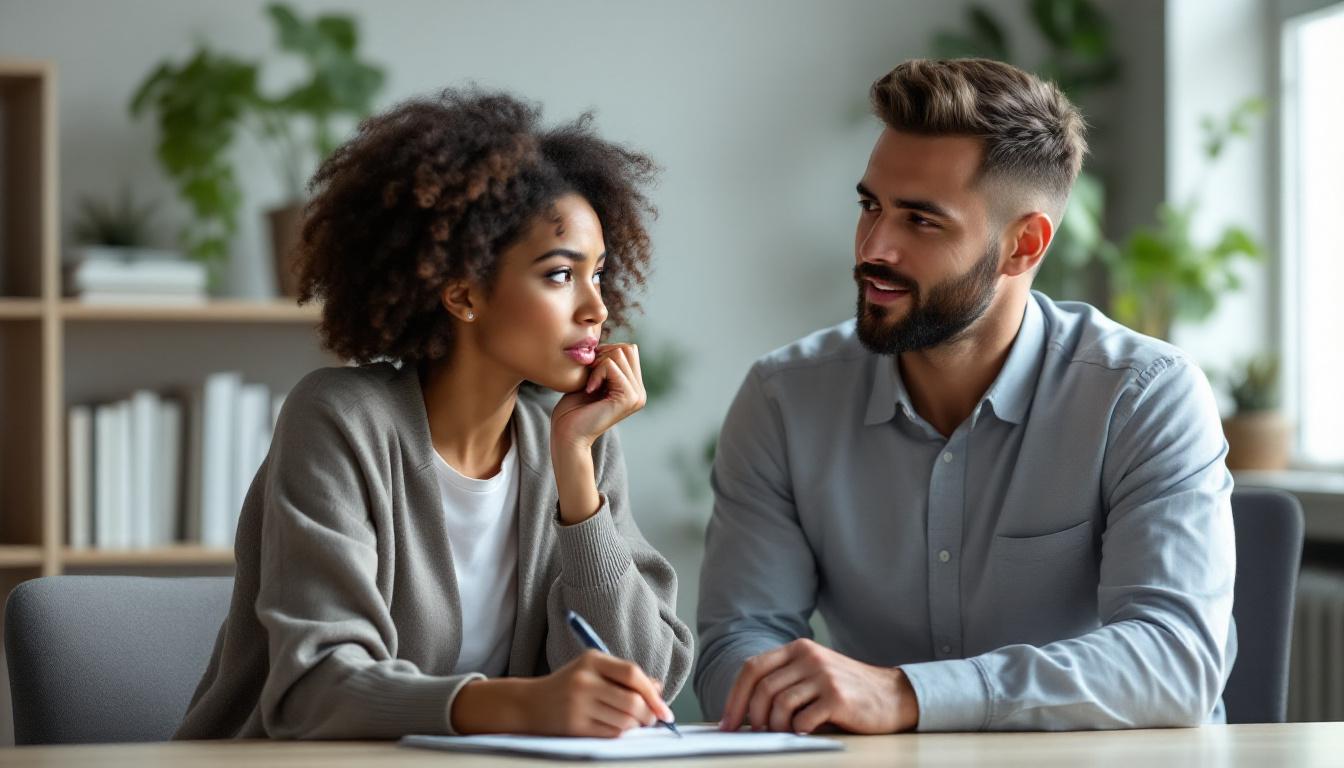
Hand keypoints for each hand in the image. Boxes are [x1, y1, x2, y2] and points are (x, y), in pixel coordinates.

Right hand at [522, 650, 672, 737]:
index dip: (652, 693)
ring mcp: (578, 704)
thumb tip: (658, 689)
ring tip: (630, 722)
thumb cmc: (569, 686)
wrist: (530, 704)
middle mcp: (584, 680)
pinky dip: (620, 733)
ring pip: (624, 720)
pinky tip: (613, 727)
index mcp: (592, 660)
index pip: (632, 674)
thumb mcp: (594, 671)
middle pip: (632, 701)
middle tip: (652, 720)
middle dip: (648, 715)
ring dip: (634, 726)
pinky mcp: (574, 725)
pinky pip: (611, 733)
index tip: (664, 709)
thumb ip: (625, 677)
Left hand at [550, 343, 645, 452]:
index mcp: (633, 388)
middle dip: (603, 355)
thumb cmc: (572, 410)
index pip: (628, 350)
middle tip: (589, 376)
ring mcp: (637, 396)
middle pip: (628, 348)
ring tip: (589, 384)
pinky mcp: (629, 398)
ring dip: (598, 364)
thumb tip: (611, 343)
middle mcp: (639, 392)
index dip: (606, 352)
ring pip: (620, 353)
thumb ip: (604, 363)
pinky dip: (596, 372)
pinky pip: (611, 365)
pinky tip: (589, 389)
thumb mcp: (590, 380)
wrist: (567, 435)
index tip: (590, 372)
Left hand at [719, 639, 918, 733]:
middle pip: (762, 688)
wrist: (893, 696)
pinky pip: (802, 719)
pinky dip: (797, 731)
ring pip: (779, 705)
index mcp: (798, 648)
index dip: (736, 697)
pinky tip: (805, 732)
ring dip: (775, 726)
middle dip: (751, 716)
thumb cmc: (847, 692)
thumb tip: (745, 715)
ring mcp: (823, 675)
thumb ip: (784, 685)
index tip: (728, 722)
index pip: (753, 668)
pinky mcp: (837, 697)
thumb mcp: (813, 676)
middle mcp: (809, 656)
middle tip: (754, 734)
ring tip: (784, 733)